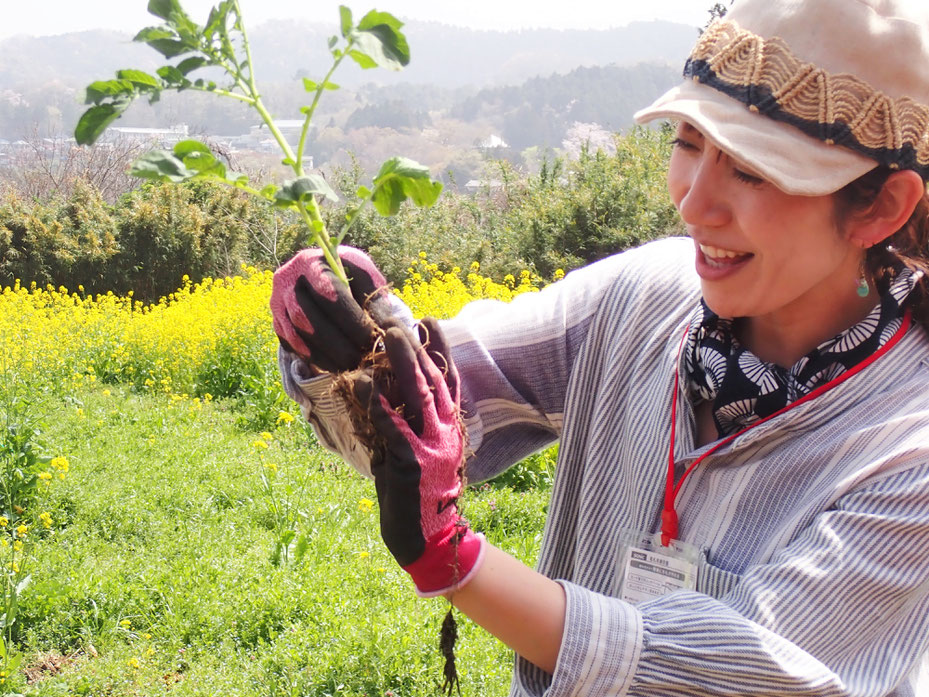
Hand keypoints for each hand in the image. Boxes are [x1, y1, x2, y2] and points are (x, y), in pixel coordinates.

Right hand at [270, 246, 394, 373]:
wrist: (321, 276)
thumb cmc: (350, 276)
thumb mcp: (365, 278)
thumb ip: (375, 299)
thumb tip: (385, 329)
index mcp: (310, 262)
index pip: (328, 293)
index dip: (351, 319)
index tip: (373, 337)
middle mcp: (286, 280)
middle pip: (307, 317)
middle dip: (337, 342)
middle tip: (362, 358)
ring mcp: (276, 303)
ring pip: (296, 334)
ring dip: (325, 355)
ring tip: (351, 366)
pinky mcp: (276, 323)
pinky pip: (291, 345)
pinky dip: (314, 358)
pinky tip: (335, 366)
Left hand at [353, 317, 484, 596]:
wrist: (427, 540)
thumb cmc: (420, 496)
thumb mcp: (426, 454)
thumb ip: (417, 423)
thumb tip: (395, 391)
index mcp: (451, 430)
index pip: (449, 381)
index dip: (441, 350)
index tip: (430, 322)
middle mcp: (445, 433)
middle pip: (434, 380)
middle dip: (419, 348)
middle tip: (402, 321)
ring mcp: (430, 447)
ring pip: (417, 395)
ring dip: (402, 363)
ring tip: (389, 337)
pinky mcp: (409, 462)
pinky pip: (392, 425)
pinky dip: (377, 402)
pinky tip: (364, 382)